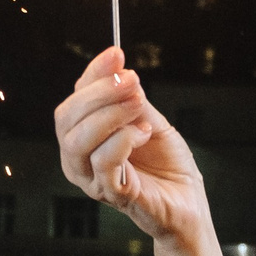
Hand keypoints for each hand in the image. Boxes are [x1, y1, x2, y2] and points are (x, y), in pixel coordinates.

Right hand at [54, 48, 211, 245]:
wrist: (189, 202)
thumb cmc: (167, 164)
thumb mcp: (149, 120)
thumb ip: (130, 99)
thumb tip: (118, 66)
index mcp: (84, 137)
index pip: (74, 99)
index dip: (93, 74)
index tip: (116, 54)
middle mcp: (79, 159)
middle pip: (66, 118)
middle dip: (99, 92)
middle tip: (131, 81)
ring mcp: (92, 179)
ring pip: (77, 140)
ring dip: (110, 114)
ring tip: (138, 106)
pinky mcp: (112, 194)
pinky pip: (103, 162)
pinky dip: (123, 140)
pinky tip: (143, 134)